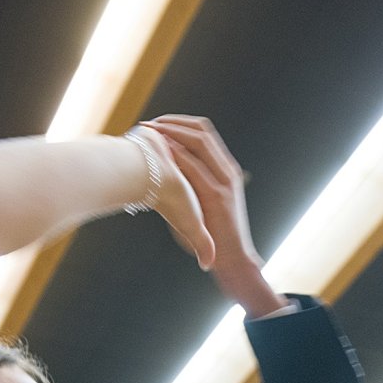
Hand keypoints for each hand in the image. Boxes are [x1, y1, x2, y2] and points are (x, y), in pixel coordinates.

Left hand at [143, 115, 284, 315]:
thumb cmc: (215, 236)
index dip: (179, 123)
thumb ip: (190, 186)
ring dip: (172, 134)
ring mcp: (224, 181)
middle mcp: (227, 171)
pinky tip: (158, 153)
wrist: (234, 260)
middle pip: (201, 130)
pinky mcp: (217, 196)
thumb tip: (165, 174)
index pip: (203, 132)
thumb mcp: (203, 204)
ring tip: (149, 133)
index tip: (156, 123)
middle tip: (147, 124)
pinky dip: (176, 156)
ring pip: (199, 142)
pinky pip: (194, 167)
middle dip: (172, 122)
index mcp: (225, 169)